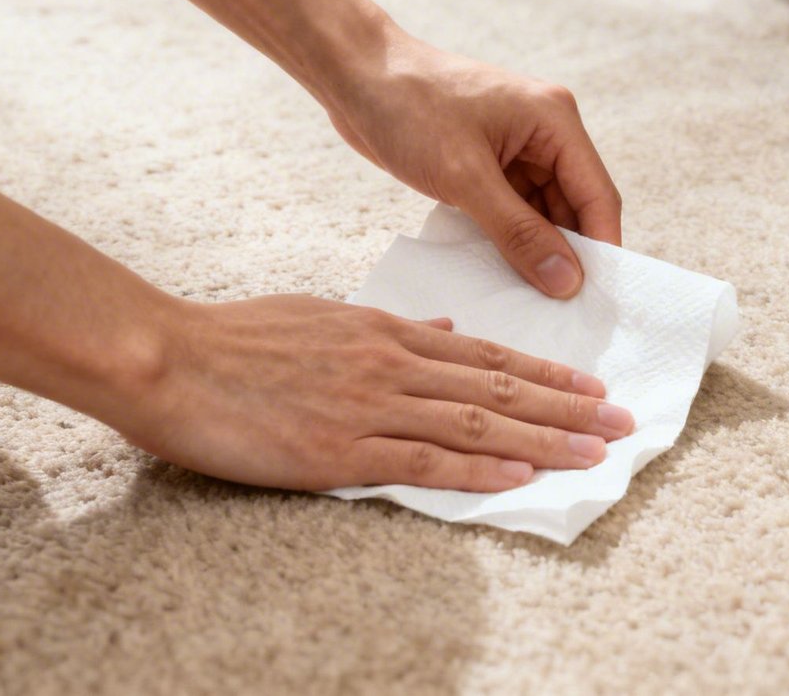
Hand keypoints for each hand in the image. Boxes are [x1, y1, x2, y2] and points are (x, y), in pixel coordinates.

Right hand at [117, 295, 634, 491]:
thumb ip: (389, 326)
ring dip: (542, 438)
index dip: (546, 375)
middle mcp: (391, 363)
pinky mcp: (338, 448)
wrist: (166, 357)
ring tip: (594, 451)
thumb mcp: (323, 313)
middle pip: (497, 388)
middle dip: (567, 407)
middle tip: (622, 422)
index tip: (591, 388)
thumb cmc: (236, 338)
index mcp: (386, 331)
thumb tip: (446, 330)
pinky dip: (476, 468)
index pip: (487, 355)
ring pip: (474, 421)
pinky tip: (518, 476)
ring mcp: (368, 405)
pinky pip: (422, 460)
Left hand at [325, 36, 621, 298]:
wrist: (353, 75)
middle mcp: (545, 132)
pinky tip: (499, 271)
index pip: (597, 195)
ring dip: (535, 250)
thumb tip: (567, 280)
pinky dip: (509, 239)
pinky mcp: (488, 162)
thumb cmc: (408, 107)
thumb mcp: (465, 177)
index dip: (601, 248)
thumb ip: (519, 232)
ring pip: (542, 213)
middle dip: (567, 255)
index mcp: (554, 120)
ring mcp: (516, 148)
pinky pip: (513, 210)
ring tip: (527, 298)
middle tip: (560, 311)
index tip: (596, 299)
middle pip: (574, 207)